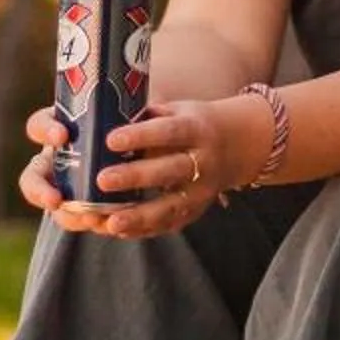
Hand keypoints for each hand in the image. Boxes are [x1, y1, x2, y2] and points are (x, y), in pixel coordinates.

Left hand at [15, 101, 235, 239]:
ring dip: (139, 217)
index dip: (141, 136)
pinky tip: (117, 230)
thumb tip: (102, 116)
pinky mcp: (196, 211)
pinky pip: (169, 224)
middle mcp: (203, 162)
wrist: (237, 144)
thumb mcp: (176, 110)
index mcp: (196, 129)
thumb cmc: (191, 123)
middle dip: (134, 178)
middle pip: (168, 171)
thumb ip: (145, 116)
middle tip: (101, 180)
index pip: (168, 132)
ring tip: (109, 222)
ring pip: (171, 206)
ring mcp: (202, 191)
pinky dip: (143, 229)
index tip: (110, 139)